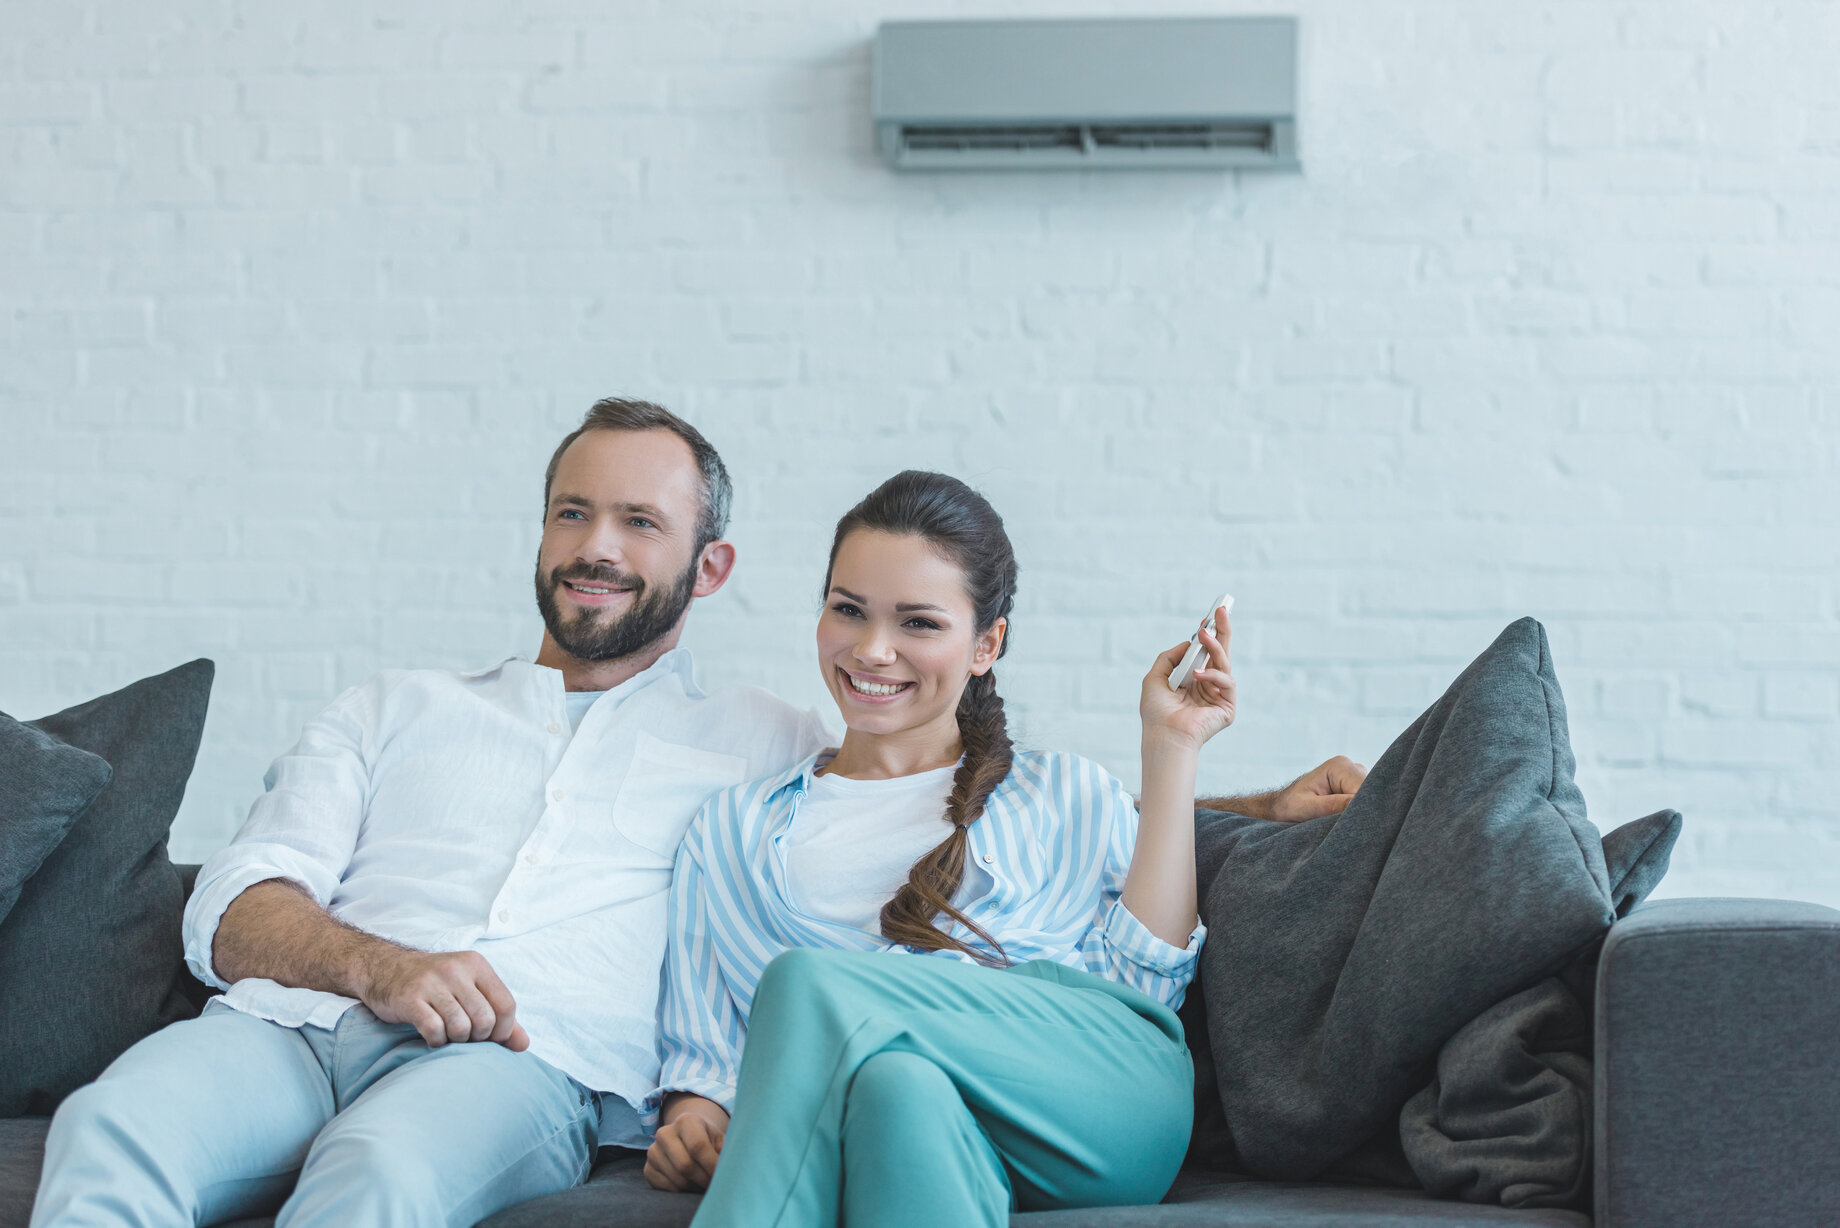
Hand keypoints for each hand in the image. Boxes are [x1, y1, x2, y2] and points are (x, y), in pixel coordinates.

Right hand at [357, 948, 528, 1050]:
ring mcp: (431, 982)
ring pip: (461, 1027)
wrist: (384, 968)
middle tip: (465, 1037)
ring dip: (456, 1040)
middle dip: (479, 1038)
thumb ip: (499, 1016)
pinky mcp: (409, 998)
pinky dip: (436, 1042)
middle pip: (485, 1019)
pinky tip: (432, 1037)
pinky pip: (434, 1030)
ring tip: (448, 1035)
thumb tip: (523, 1045)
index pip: (506, 1005)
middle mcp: (456, 969)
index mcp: (476, 965)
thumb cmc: (435, 985)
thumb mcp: (469, 991)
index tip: (491, 1038)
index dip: (504, 1030)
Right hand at [646, 1094, 729, 1191]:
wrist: (686, 1137)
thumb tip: (729, 1171)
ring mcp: (653, 1151)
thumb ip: (726, 1151)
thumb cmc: (708, 1139)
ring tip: (704, 1184)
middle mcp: (665, 1133)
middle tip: (714, 1185)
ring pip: (676, 1179)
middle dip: (703, 1179)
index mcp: (686, 1121)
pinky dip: (680, 1192)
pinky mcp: (648, 1168)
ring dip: (694, 1187)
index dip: (711, 1165)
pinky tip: (690, 1186)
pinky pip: (664, 1187)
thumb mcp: (720, 1139)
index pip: (698, 1146)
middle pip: (685, 1165)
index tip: (721, 1177)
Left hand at [1140, 608, 1236, 752]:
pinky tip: (1198, 675)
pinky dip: (1213, 674)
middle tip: (1221, 610)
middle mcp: (1208, 686)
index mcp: (1193, 680)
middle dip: (1222, 631)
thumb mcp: (1155, 677)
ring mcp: (1219, 696)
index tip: (1209, 617)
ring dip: (1215, 646)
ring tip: (1204, 634)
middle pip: (1221, 653)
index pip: (1206, 654)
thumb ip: (1169, 658)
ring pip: (1224, 663)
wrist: (1164, 735)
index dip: (1209, 636)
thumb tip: (1187, 643)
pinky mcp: (1228, 707)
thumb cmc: (1156, 712)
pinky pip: (1227, 681)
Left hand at [1268, 755, 1367, 821]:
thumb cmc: (1289, 807)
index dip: (1364, 809)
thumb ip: (1332, 806)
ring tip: (1350, 829)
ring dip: (1365, 815)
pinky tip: (1354, 826)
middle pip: (1373, 792)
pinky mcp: (1359, 789)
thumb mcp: (1306, 808)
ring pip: (1374, 799)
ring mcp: (1358, 778)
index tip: (1358, 827)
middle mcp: (1352, 767)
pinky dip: (1363, 815)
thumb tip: (1360, 806)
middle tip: (1355, 832)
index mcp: (1339, 766)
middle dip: (1366, 812)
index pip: (1364, 788)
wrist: (1282, 808)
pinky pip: (1370, 803)